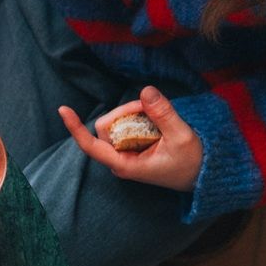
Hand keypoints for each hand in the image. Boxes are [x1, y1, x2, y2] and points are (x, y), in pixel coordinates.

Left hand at [59, 86, 202, 191]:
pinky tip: (157, 124)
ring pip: (115, 122)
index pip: (91, 146)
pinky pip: (126, 123)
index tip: (63, 110)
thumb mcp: (181, 136)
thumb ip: (163, 113)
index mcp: (124, 164)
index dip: (76, 127)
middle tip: (151, 110)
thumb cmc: (192, 162)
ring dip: (134, 112)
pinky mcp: (130, 146)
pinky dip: (139, 116)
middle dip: (125, 111)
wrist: (203, 175)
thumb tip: (145, 90)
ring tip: (159, 120)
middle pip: (105, 125)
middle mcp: (118, 159)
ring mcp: (123, 153)